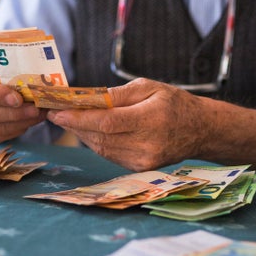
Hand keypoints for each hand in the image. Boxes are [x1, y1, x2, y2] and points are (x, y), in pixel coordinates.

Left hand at [46, 78, 207, 170]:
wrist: (200, 130)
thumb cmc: (174, 103)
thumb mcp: (149, 87)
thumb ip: (118, 94)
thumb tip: (89, 98)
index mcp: (151, 120)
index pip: (107, 122)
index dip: (79, 118)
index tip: (57, 111)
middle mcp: (147, 145)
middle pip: (100, 136)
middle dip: (74, 124)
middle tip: (55, 112)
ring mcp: (143, 160)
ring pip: (101, 147)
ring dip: (81, 133)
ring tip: (68, 119)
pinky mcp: (139, 168)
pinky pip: (109, 154)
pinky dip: (95, 142)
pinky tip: (88, 130)